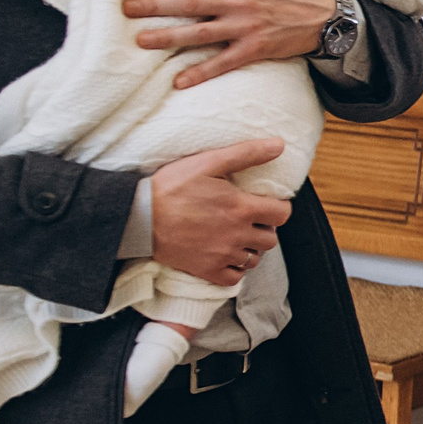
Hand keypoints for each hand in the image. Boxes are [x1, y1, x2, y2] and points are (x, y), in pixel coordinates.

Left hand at [126, 0, 337, 87]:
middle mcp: (238, 2)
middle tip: (127, 10)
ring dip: (169, 38)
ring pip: (200, 33)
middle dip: (156, 6)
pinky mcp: (254, 49)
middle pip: (190, 3)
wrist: (330, 16)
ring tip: (142, 41)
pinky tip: (178, 81)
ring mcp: (245, 27)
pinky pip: (223, 63)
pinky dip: (201, 72)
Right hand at [149, 138, 292, 285]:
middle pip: (270, 239)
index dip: (278, 207)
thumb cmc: (172, 186)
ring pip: (254, 259)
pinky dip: (235, 269)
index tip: (265, 204)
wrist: (140, 217)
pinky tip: (226, 255)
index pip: (282, 214)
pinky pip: (235, 278)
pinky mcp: (207, 270)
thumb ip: (247, 154)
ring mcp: (222, 255)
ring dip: (251, 248)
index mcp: (241, 208)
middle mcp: (236, 235)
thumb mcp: (208, 162)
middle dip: (264, 228)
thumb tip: (279, 145)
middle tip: (249, 219)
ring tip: (237, 236)